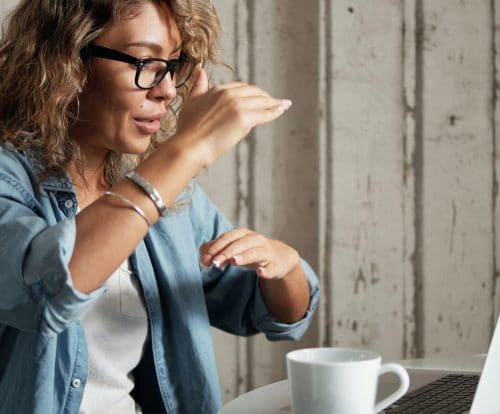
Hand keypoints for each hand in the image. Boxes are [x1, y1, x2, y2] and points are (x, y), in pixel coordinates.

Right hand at [174, 65, 291, 167]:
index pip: (241, 88)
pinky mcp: (244, 118)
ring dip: (274, 103)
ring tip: (284, 105)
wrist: (189, 145)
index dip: (252, 93)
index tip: (259, 96)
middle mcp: (229, 94)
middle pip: (254, 92)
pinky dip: (275, 112)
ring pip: (261, 102)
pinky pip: (265, 114)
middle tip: (274, 102)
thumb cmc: (188, 129)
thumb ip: (198, 85)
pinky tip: (282, 110)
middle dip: (265, 97)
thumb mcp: (192, 101)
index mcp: (218, 90)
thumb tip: (199, 68)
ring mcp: (237, 105)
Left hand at [199, 228, 300, 278]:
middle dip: (226, 252)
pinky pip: (271, 268)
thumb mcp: (233, 248)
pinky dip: (266, 270)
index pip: (228, 237)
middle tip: (214, 263)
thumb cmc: (250, 251)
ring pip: (255, 252)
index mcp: (243, 234)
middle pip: (240, 244)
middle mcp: (255, 240)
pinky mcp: (275, 265)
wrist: (278, 258)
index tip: (206, 259)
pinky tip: (260, 273)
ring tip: (234, 262)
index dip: (216, 247)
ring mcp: (266, 252)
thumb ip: (215, 251)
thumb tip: (203, 259)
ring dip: (245, 256)